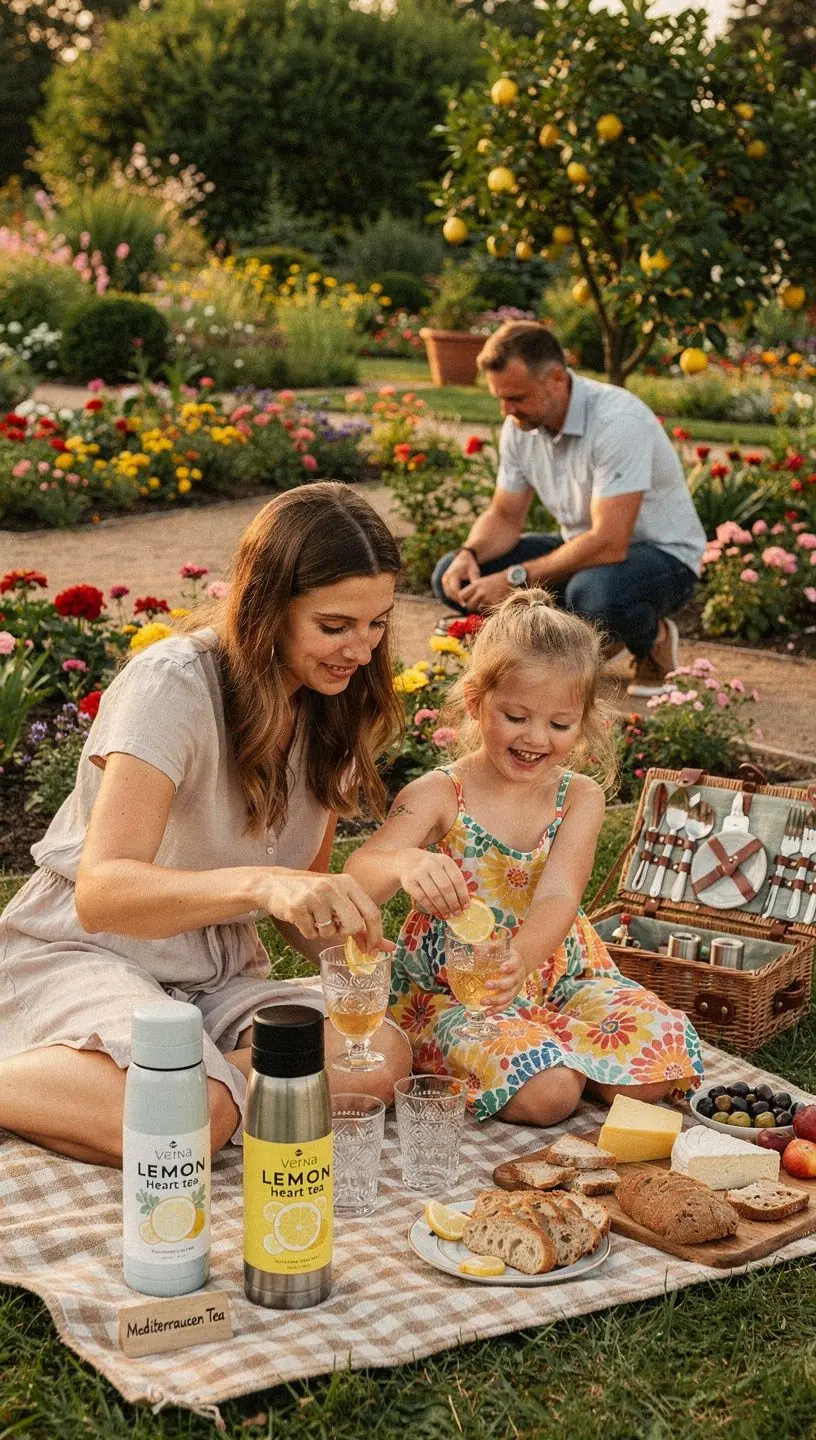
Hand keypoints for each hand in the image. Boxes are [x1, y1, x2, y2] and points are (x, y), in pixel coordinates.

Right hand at [256, 869, 386, 952]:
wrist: (277, 883)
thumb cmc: (315, 895)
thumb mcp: (341, 900)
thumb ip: (364, 923)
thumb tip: (387, 947)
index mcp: (349, 883)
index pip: (372, 912)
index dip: (375, 935)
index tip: (372, 950)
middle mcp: (334, 886)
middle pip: (354, 926)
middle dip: (345, 934)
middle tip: (335, 927)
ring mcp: (315, 895)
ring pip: (330, 933)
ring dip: (322, 932)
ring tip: (314, 917)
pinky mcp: (298, 906)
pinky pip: (311, 934)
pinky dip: (307, 931)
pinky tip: (302, 917)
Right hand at [397, 849, 471, 918]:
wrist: (406, 860)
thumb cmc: (430, 867)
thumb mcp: (443, 867)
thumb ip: (453, 880)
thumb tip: (464, 902)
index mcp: (444, 860)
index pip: (457, 879)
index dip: (463, 895)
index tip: (466, 906)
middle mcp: (431, 864)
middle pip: (446, 887)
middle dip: (453, 903)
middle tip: (457, 913)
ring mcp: (419, 872)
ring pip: (434, 894)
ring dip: (443, 907)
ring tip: (448, 915)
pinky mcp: (409, 882)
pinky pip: (422, 898)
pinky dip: (431, 907)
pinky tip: (436, 912)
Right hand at [441, 549, 479, 601]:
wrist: (463, 556)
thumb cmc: (470, 564)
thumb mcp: (474, 571)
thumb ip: (475, 581)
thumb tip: (479, 591)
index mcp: (453, 574)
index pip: (455, 590)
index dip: (460, 598)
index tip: (466, 604)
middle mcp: (446, 577)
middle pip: (450, 593)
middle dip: (457, 600)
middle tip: (465, 606)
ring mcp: (444, 579)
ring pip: (448, 593)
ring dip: (455, 599)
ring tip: (464, 603)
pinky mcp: (444, 581)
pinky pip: (447, 591)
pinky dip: (453, 596)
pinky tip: (461, 599)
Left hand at [458, 570, 511, 610]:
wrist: (509, 579)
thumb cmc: (495, 581)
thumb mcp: (481, 581)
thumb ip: (473, 590)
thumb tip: (465, 603)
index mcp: (475, 585)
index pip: (461, 596)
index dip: (463, 600)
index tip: (467, 601)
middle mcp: (480, 592)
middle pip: (469, 605)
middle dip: (471, 606)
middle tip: (476, 605)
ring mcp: (488, 599)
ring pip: (478, 609)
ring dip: (480, 608)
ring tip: (486, 603)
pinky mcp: (494, 604)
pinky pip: (487, 611)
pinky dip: (489, 609)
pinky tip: (492, 604)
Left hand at [483, 945, 526, 1012]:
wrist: (516, 965)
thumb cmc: (506, 956)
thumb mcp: (501, 949)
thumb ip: (489, 948)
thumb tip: (475, 947)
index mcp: (516, 963)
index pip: (514, 964)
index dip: (509, 966)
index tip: (502, 968)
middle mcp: (518, 977)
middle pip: (511, 983)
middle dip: (499, 985)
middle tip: (487, 985)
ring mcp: (515, 989)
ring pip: (508, 997)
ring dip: (496, 1001)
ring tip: (483, 1001)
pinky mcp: (511, 998)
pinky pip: (505, 1006)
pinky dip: (496, 1010)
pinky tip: (486, 1012)